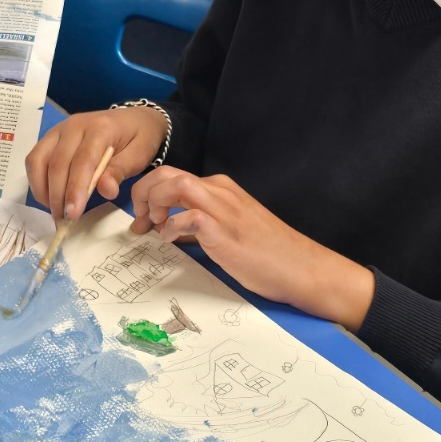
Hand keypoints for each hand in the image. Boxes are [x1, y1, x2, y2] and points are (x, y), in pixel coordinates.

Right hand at [26, 106, 167, 219]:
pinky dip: (38, 180)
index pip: (82, 161)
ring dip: (42, 189)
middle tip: (63, 220)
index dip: (75, 189)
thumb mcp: (139, 155)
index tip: (73, 214)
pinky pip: (35, 159)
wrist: (135, 118)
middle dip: (57, 195)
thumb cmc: (139, 138)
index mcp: (100, 128)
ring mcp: (59, 130)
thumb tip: (105, 190)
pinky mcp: (51, 136)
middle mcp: (74, 125)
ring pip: (38, 160)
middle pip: (57, 163)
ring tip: (55, 210)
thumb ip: (120, 171)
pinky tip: (49, 196)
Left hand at [129, 167, 375, 329]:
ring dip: (154, 204)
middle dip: (142, 193)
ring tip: (154, 227)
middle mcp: (219, 191)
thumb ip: (198, 225)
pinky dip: (171, 227)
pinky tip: (171, 241)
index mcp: (220, 188)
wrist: (301, 267)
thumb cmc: (267, 253)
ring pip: (174, 185)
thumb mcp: (226, 230)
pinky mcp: (224, 230)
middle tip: (140, 221)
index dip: (147, 192)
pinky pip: (187, 216)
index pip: (172, 175)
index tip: (141, 217)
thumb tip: (169, 229)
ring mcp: (223, 208)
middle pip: (166, 174)